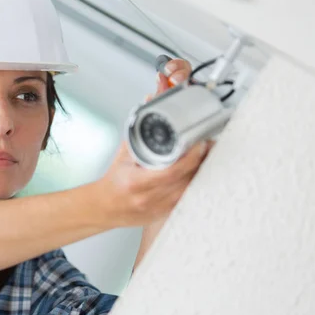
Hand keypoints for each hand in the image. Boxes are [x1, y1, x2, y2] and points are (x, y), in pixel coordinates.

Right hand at [95, 59, 210, 227]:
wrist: (105, 207)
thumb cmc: (114, 180)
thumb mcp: (124, 153)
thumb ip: (139, 128)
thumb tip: (150, 101)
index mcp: (137, 182)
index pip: (172, 170)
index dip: (191, 156)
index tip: (200, 142)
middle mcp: (150, 197)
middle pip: (188, 179)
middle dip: (202, 160)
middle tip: (209, 144)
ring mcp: (160, 208)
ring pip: (192, 189)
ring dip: (202, 171)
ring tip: (207, 156)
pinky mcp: (167, 214)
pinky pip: (189, 198)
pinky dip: (195, 184)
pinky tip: (198, 173)